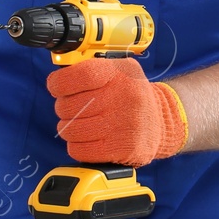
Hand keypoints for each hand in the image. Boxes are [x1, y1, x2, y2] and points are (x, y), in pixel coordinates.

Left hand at [46, 58, 187, 166]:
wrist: (162, 120)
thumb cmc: (130, 94)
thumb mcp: (118, 70)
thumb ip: (89, 68)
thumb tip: (58, 76)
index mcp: (121, 73)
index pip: (80, 75)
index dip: (60, 82)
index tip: (56, 86)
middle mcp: (124, 97)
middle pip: (69, 105)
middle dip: (64, 108)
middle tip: (74, 108)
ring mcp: (125, 125)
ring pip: (71, 129)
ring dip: (70, 128)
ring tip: (82, 124)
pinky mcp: (123, 149)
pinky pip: (80, 150)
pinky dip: (77, 145)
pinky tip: (88, 139)